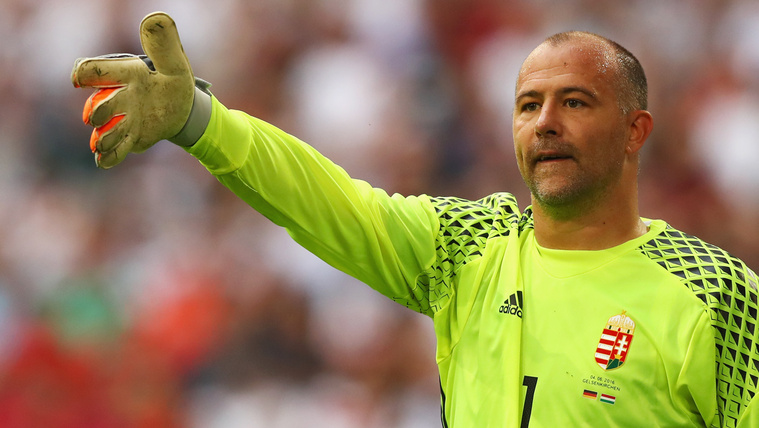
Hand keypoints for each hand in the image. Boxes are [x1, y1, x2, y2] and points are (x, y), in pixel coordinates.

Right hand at [71, 12, 194, 168]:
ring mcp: (123, 120)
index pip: (95, 70)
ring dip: (102, 139)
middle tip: (97, 118)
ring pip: (104, 133)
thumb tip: (157, 18)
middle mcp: (119, 98)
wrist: (184, 108)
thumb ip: (164, 43)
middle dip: (97, 113)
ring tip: (102, 144)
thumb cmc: (174, 82)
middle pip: (98, 107)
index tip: (79, 80)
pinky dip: (108, 157)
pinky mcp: (130, 139)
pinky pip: (113, 152)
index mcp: (126, 75)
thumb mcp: (175, 63)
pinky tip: (105, 160)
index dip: (84, 74)